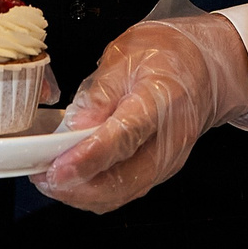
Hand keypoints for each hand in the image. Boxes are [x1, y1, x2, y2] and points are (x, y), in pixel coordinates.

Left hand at [34, 15, 247, 213]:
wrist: (206, 68)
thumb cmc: (168, 55)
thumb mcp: (127, 54)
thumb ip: (100, 91)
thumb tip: (76, 125)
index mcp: (161, 100)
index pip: (123, 138)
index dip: (87, 158)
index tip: (56, 167)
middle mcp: (170, 139)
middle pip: (122, 180)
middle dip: (76, 187)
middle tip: (41, 175)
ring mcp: (169, 161)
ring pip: (122, 193)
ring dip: (82, 194)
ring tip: (50, 178)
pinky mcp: (161, 171)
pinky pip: (125, 192)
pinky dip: (95, 193)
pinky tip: (73, 181)